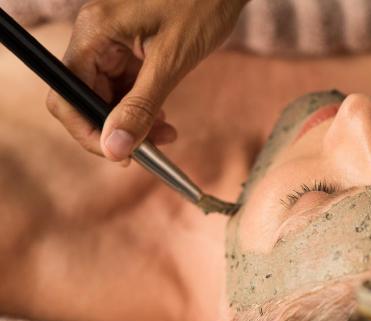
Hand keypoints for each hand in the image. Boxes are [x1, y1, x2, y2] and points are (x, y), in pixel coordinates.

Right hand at [46, 0, 246, 160]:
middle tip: (151, 149)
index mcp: (95, 31)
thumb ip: (141, 106)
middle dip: (115, 128)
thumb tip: (114, 148)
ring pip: (106, 93)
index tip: (120, 155)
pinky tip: (162, 113)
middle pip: (85, 96)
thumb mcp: (172, 61)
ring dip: (131, 119)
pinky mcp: (128, 43)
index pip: (68, 94)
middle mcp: (95, 34)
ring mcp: (110, 38)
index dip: (88, 131)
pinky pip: (123, 82)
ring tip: (165, 132)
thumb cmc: (202, 6)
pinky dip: (140, 103)